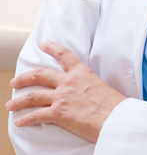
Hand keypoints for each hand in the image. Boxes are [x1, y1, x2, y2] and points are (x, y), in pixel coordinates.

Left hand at [5, 41, 126, 142]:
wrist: (115, 116)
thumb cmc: (113, 104)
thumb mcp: (101, 86)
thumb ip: (89, 86)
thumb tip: (87, 92)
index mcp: (82, 72)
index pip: (64, 54)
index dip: (51, 48)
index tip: (43, 45)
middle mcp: (69, 81)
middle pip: (40, 75)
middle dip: (24, 77)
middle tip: (15, 80)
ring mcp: (62, 97)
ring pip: (33, 96)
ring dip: (19, 101)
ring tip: (11, 104)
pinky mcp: (59, 113)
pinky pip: (36, 115)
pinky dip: (26, 120)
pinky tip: (20, 123)